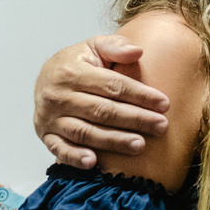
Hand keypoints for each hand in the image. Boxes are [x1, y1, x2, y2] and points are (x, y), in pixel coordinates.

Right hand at [34, 35, 170, 168]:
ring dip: (113, 140)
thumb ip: (115, 46)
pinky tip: (93, 162)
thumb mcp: (94, 47)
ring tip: (140, 145)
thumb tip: (138, 51)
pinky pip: (59, 148)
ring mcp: (50, 117)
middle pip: (102, 111)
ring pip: (85, 132)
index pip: (112, 86)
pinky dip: (74, 157)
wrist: (44, 78)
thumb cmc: (77, 63)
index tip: (164, 104)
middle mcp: (58, 95)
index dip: (140, 95)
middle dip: (135, 119)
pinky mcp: (45, 134)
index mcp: (72, 71)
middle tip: (161, 126)